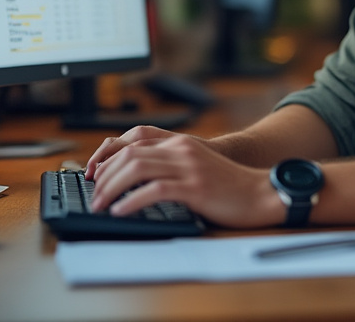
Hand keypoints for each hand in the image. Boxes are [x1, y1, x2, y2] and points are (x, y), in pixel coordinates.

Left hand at [88, 132, 285, 228]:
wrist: (261, 193)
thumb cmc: (228, 187)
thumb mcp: (195, 169)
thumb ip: (170, 169)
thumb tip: (132, 184)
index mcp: (179, 144)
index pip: (132, 141)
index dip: (107, 156)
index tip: (93, 174)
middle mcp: (181, 150)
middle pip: (129, 154)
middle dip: (103, 175)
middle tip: (93, 194)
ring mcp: (188, 167)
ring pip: (137, 169)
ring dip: (111, 187)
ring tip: (100, 204)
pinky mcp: (195, 187)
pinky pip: (155, 190)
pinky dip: (132, 201)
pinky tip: (121, 212)